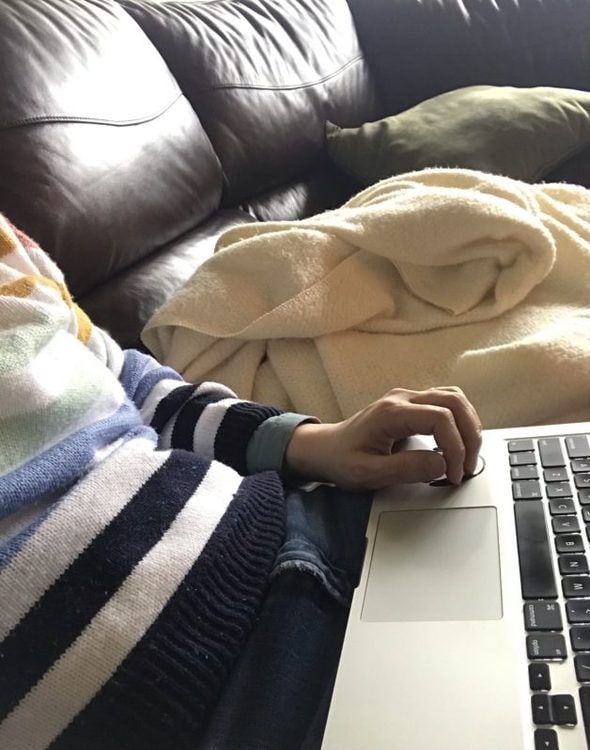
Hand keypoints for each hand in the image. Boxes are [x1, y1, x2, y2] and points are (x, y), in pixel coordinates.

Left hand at [284, 387, 481, 490]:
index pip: (440, 418)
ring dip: (468, 425)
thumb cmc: (342, 460)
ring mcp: (407, 398)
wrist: (325, 448)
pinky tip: (457, 444)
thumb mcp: (368, 473)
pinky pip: (446, 403)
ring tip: (467, 456)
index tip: (454, 474)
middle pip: (454, 401)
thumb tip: (442, 464)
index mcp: (391, 413)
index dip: (456, 447)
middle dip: (470, 435)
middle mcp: (402, 398)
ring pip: (454, 397)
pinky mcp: (411, 404)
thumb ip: (405, 469)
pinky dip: (460, 421)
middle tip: (469, 466)